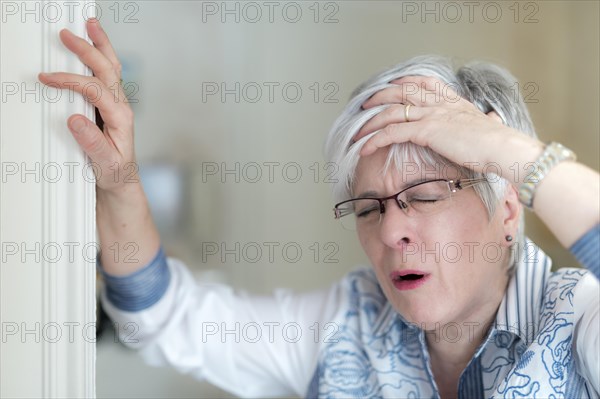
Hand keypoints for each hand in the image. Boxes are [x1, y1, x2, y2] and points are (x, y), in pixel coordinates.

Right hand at [38, 18, 136, 192]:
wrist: (122, 180)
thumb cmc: (115, 172)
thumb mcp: (105, 163)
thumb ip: (92, 143)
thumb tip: (76, 119)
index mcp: (120, 117)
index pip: (95, 90)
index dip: (71, 81)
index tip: (48, 78)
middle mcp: (121, 106)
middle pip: (107, 70)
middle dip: (88, 49)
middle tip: (68, 35)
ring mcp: (117, 104)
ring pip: (111, 68)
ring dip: (101, 45)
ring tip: (91, 25)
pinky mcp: (111, 105)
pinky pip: (107, 76)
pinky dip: (100, 57)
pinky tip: (93, 47)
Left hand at [355, 76, 543, 184]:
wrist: (502, 148)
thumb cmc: (498, 143)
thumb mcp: (490, 124)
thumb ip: (487, 119)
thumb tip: (493, 118)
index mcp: (453, 101)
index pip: (425, 82)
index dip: (405, 81)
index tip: (392, 84)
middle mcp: (439, 104)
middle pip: (401, 92)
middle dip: (379, 97)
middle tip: (364, 106)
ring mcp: (431, 115)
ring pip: (392, 112)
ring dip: (370, 122)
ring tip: (357, 132)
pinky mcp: (426, 131)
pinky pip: (392, 132)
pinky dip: (375, 139)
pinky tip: (364, 148)